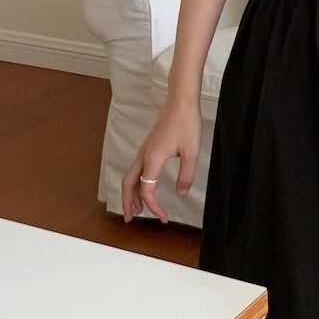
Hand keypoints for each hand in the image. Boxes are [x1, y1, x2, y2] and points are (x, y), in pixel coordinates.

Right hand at [121, 96, 201, 224]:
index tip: (164, 217)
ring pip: (130, 175)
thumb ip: (186, 175)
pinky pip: (136, 168)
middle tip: (130, 219)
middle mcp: (144, 155)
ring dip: (130, 193)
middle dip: (127, 202)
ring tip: (135, 208)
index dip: (154, 207)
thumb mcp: (191, 152)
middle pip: (128, 183)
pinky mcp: (149, 145)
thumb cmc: (186, 122)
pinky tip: (144, 186)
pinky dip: (135, 181)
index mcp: (152, 158)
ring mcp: (145, 149)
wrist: (181, 100)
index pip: (147, 190)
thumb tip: (181, 193)